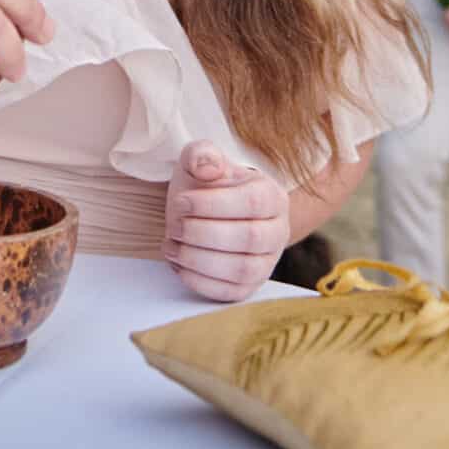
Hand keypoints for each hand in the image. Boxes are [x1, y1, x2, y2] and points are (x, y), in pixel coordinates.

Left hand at [163, 142, 288, 302]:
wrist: (208, 213)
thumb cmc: (207, 185)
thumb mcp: (201, 161)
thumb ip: (202, 155)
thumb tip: (206, 164)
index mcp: (271, 195)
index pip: (252, 202)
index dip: (213, 205)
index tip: (180, 203)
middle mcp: (277, 231)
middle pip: (250, 238)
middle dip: (203, 234)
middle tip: (173, 226)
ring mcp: (266, 262)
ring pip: (242, 270)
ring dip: (199, 260)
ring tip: (171, 245)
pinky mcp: (249, 286)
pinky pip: (230, 293)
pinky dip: (200, 281)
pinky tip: (178, 264)